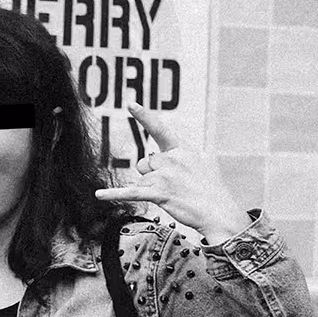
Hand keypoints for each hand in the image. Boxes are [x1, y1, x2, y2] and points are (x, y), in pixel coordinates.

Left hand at [95, 102, 252, 244]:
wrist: (218, 212)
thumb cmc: (211, 190)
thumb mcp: (202, 163)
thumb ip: (181, 155)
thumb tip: (160, 155)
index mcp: (182, 149)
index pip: (160, 129)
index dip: (144, 116)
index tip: (130, 104)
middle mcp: (172, 158)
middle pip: (145, 163)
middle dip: (152, 175)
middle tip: (174, 186)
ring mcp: (165, 175)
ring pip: (142, 179)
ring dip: (151, 189)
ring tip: (173, 195)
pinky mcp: (159, 193)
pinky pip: (131, 192)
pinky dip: (114, 194)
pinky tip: (99, 194)